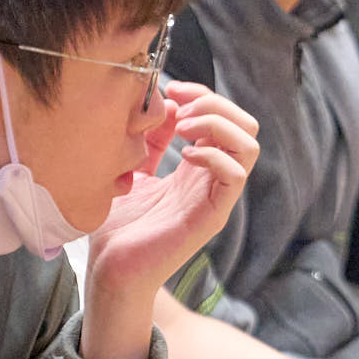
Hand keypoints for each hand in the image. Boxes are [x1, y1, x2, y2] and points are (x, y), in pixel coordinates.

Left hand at [85, 82, 260, 299]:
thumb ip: (151, 138)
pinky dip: (213, 153)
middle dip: (215, 104)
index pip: (225, 117)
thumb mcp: (132, 168)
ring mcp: (216, 198)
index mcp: (199, 167)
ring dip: (217, 125)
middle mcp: (213, 180)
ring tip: (183, 130)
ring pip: (249, 145)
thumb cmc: (119, 225)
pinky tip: (183, 156)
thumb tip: (169, 104)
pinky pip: (235, 174)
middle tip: (180, 109)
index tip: (171, 90)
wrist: (110, 269)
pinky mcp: (211, 216)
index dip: (202, 94)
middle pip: (246, 126)